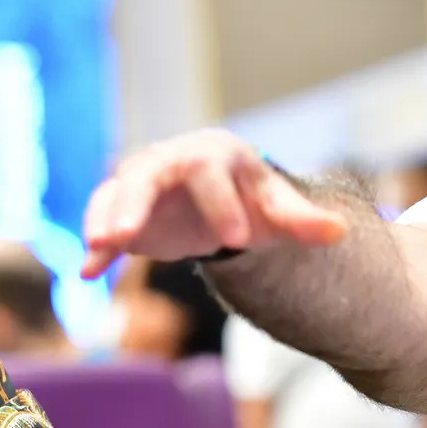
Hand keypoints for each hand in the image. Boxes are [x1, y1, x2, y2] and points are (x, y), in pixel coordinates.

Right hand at [83, 129, 347, 278]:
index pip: (211, 171)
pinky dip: (97, 247)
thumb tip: (338, 233)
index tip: (237, 238)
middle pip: (147, 174)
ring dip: (105, 218)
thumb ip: (302, 221)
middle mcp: (170, 162)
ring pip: (116, 194)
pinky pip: (104, 224)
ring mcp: (142, 185)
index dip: (223, 202)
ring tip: (100, 245)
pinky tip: (88, 272)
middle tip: (127, 234)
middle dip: (134, 202)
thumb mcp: (278, 209)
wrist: (224, 203)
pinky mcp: (124, 213)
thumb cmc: (253, 199)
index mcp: (214, 154)